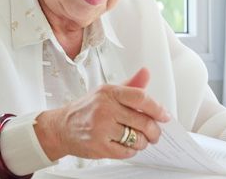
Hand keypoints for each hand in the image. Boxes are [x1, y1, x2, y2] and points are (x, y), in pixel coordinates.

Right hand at [34, 68, 170, 160]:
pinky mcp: (100, 146)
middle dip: (154, 130)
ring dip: (142, 142)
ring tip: (137, 138)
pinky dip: (131, 150)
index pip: (140, 97)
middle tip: (155, 133)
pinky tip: (125, 145)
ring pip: (137, 139)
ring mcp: (102, 128)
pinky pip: (127, 152)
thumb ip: (129, 85)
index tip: (164, 115)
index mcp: (108, 92)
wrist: (61, 127)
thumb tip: (146, 72)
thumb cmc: (86, 109)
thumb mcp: (105, 92)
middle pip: (143, 121)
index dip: (157, 108)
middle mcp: (105, 108)